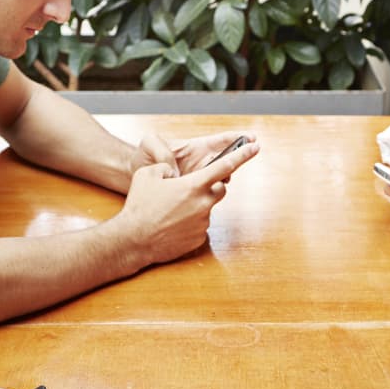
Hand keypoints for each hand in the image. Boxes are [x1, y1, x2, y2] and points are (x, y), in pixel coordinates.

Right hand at [114, 137, 258, 266]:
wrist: (134, 240)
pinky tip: (172, 225)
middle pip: (219, 189)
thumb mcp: (148, 175)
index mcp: (193, 185)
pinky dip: (190, 223)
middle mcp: (203, 204)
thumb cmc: (139, 206)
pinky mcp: (199, 239)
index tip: (255, 148)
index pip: (224, 166)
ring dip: (195, 207)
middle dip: (209, 187)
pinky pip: (200, 226)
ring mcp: (202, 223)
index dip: (241, 155)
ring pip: (207, 209)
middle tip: (189, 189)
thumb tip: (174, 173)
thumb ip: (165, 167)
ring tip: (171, 211)